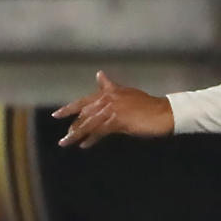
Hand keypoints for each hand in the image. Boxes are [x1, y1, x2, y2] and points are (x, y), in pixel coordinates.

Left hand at [53, 72, 174, 147]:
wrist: (163, 113)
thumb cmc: (147, 105)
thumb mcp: (127, 93)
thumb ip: (110, 86)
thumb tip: (99, 75)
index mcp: (109, 92)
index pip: (84, 101)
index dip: (69, 108)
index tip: (56, 115)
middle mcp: (108, 99)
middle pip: (84, 114)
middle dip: (73, 126)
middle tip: (64, 138)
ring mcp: (112, 110)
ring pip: (89, 123)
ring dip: (76, 134)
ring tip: (66, 143)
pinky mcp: (117, 121)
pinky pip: (100, 131)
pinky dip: (91, 139)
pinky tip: (84, 145)